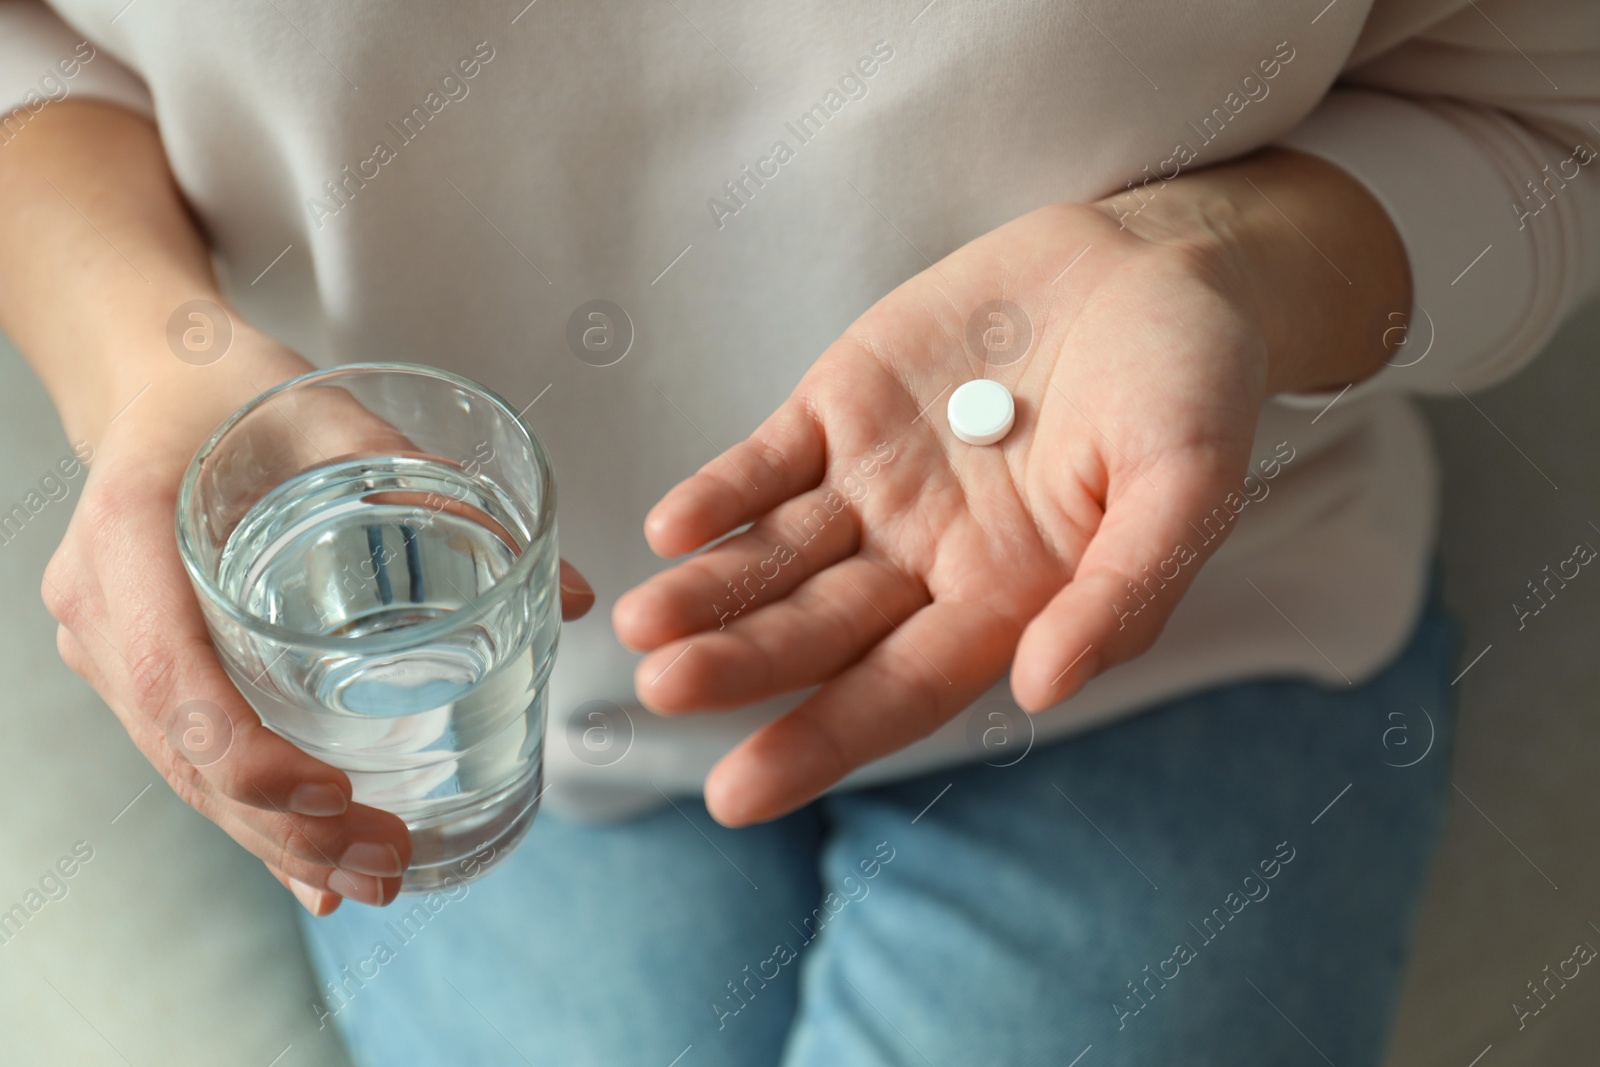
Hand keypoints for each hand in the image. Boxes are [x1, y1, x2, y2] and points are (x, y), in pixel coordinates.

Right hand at [43, 331, 594, 913]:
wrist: (154, 382)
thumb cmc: (244, 394)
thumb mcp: (338, 420)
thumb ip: (445, 496)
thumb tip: (576, 596)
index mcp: (132, 529)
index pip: (173, 672)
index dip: (247, 751)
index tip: (334, 794)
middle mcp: (101, 601)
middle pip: (180, 747)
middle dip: (282, 826)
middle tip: (389, 864)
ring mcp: (106, 642)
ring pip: (180, 770)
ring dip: (272, 840)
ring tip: (373, 880)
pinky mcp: (132, 666)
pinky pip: (183, 755)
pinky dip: (249, 818)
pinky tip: (313, 874)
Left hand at [615, 148, 1407, 825]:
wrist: (1159, 264)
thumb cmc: (1192, 387)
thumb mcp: (1189, 487)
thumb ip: (1122, 592)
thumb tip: (1040, 691)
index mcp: (1006, 599)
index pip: (896, 690)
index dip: (819, 740)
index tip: (737, 794)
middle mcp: (926, 558)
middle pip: (816, 629)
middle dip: (740, 663)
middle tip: (663, 690)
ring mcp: (877, 484)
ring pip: (777, 553)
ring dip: (711, 589)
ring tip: (643, 622)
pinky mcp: (844, 407)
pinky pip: (769, 459)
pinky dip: (723, 490)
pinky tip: (670, 527)